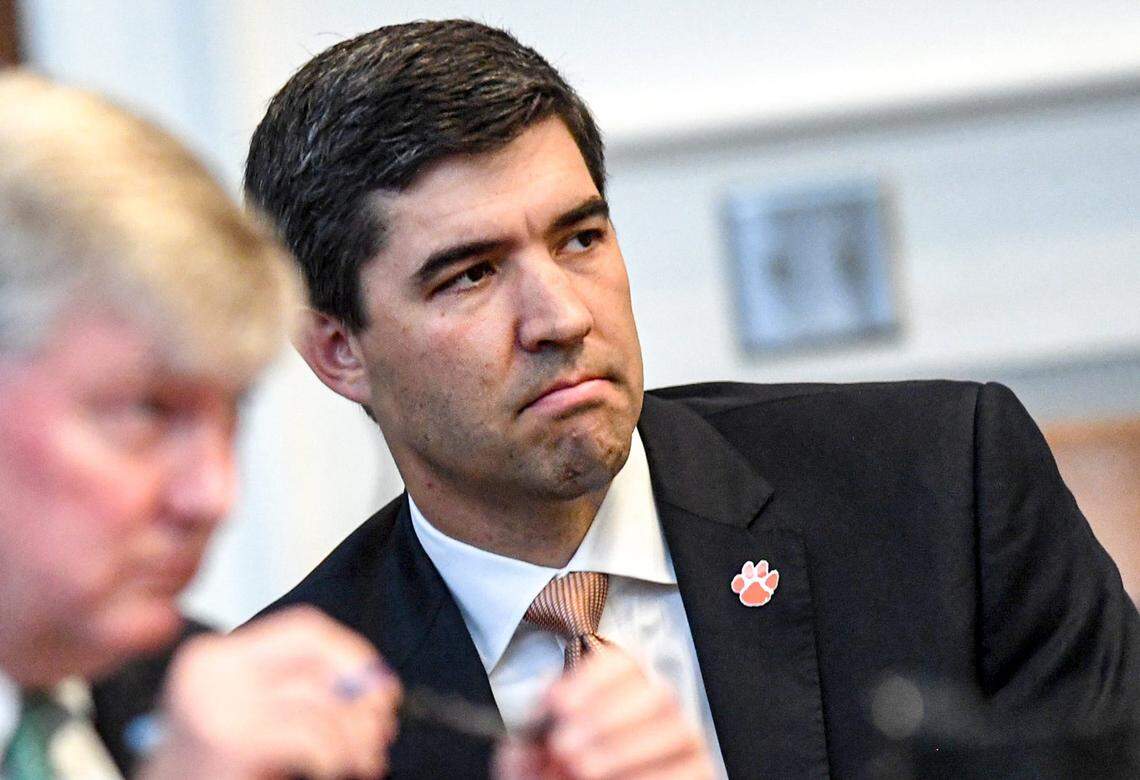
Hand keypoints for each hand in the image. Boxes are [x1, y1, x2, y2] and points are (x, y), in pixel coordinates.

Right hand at [139, 606, 400, 779]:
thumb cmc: (212, 773)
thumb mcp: (247, 718)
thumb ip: (295, 691)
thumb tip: (370, 686)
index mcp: (214, 657)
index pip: (304, 629)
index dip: (351, 654)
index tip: (380, 686)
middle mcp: (212, 671)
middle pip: (316, 653)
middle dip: (360, 688)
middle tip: (383, 726)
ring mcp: (217, 704)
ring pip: (321, 701)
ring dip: (356, 735)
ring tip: (365, 761)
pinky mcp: (231, 741)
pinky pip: (312, 737)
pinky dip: (336, 756)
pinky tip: (335, 772)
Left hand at [494, 646, 715, 779]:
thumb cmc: (560, 778)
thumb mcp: (534, 759)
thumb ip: (530, 734)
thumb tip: (539, 710)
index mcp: (623, 692)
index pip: (625, 662)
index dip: (594, 679)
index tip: (558, 703)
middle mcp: (662, 711)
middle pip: (657, 692)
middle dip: (608, 717)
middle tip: (565, 746)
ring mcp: (687, 743)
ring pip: (678, 729)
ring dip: (626, 749)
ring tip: (583, 770)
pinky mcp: (702, 773)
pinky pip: (690, 770)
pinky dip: (649, 777)